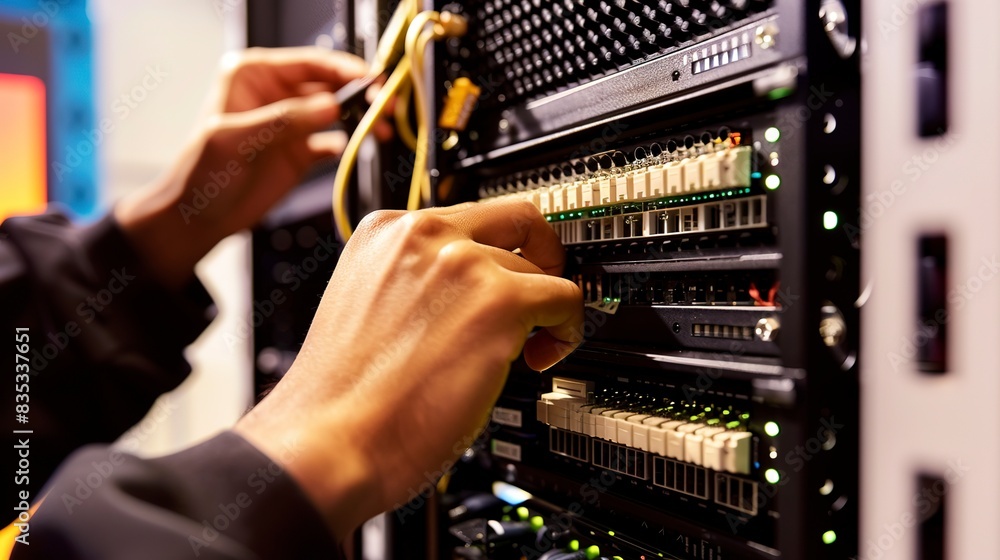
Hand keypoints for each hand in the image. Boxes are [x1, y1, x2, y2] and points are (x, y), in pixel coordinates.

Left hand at [114, 47, 369, 288]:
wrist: (197, 219)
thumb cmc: (200, 174)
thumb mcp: (235, 140)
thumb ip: (283, 120)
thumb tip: (331, 106)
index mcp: (254, 75)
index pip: (309, 63)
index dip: (344, 70)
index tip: (373, 81)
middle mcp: (276, 93)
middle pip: (330, 85)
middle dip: (361, 95)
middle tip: (386, 107)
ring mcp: (291, 123)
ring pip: (338, 112)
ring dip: (362, 118)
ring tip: (383, 129)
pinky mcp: (301, 151)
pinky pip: (334, 141)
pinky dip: (351, 144)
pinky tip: (362, 148)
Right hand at [235, 199, 584, 540]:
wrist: (330, 442)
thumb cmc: (341, 398)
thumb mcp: (366, 306)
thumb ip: (413, 282)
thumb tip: (465, 294)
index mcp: (384, 232)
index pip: (466, 217)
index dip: (495, 250)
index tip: (507, 270)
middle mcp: (423, 235)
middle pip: (515, 221)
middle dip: (535, 258)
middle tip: (537, 297)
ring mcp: (462, 263)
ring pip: (539, 269)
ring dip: (540, 310)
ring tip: (522, 351)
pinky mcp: (499, 301)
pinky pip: (566, 299)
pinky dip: (567, 329)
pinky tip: (541, 358)